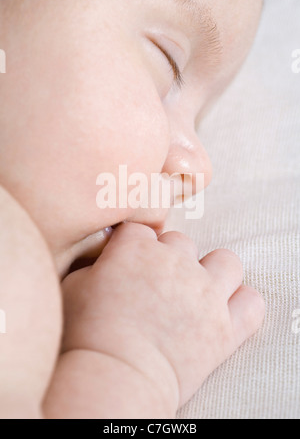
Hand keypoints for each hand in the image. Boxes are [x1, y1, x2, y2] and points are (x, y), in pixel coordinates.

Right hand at [60, 222, 264, 408]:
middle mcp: (177, 262)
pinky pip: (251, 303)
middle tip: (156, 284)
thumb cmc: (86, 334)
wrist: (114, 377)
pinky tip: (224, 313)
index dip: (133, 246)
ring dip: (213, 271)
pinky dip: (242, 305)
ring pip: (226, 261)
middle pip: (181, 242)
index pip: (141, 229)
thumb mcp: (74, 287)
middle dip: (169, 257)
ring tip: (196, 291)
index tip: (128, 263)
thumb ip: (94, 263)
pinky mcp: (225, 327)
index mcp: (137, 248)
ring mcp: (206, 293)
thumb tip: (105, 257)